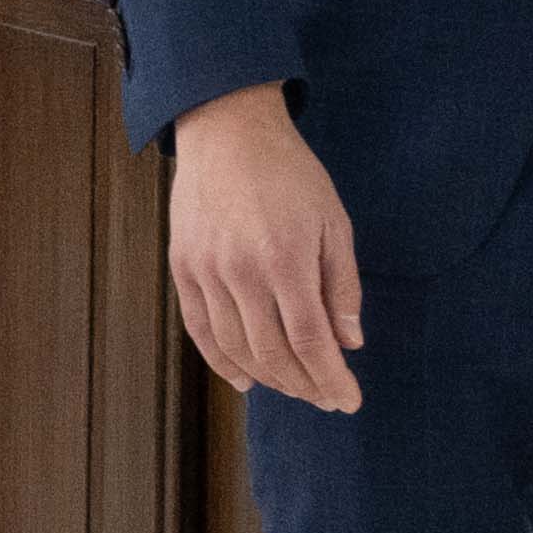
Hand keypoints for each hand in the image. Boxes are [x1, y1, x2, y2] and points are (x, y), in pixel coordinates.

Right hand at [167, 84, 366, 412]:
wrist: (227, 131)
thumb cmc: (290, 173)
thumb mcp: (333, 222)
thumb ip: (342, 286)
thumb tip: (349, 343)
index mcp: (285, 259)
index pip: (311, 341)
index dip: (332, 379)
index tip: (349, 401)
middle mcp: (240, 272)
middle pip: (273, 353)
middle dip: (305, 385)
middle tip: (326, 398)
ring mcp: (206, 271)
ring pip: (236, 348)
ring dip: (269, 378)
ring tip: (295, 388)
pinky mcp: (182, 267)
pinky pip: (200, 329)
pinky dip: (222, 362)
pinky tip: (246, 380)